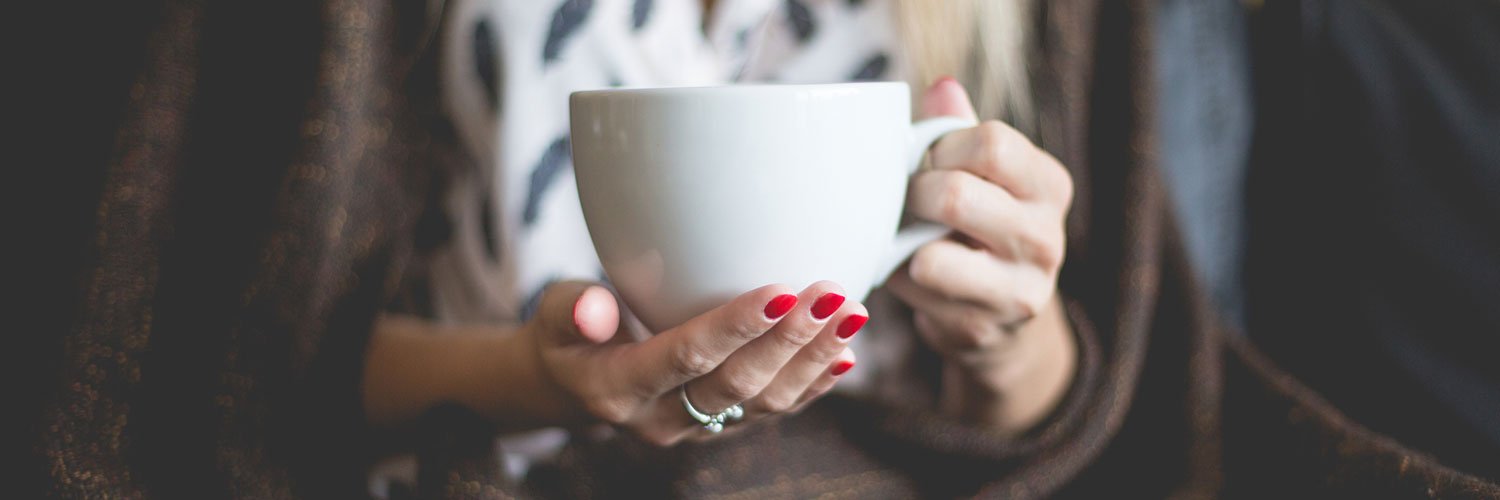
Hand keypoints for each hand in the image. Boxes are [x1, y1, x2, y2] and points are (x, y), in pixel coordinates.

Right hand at [527, 280, 867, 444]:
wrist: (572, 383)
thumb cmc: (568, 332)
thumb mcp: (555, 313)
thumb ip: (573, 308)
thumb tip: (597, 308)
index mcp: (618, 389)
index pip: (685, 358)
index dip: (735, 327)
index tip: (781, 290)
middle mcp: (662, 420)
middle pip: (737, 384)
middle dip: (789, 341)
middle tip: (830, 294)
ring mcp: (696, 429)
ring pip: (764, 403)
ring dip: (812, 359)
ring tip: (852, 312)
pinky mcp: (722, 428)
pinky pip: (774, 412)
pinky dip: (813, 383)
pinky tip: (845, 352)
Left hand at [885, 77, 1076, 433]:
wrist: (1000, 318)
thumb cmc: (980, 227)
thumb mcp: (983, 175)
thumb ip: (960, 130)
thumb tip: (941, 87)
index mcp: (1049, 185)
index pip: (991, 142)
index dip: (942, 147)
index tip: (930, 160)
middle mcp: (1046, 238)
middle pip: (954, 195)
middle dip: (913, 194)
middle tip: (908, 200)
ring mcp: (1018, 290)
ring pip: (932, 257)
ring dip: (903, 242)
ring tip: (907, 237)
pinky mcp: (981, 328)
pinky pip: (915, 294)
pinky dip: (899, 278)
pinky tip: (910, 273)